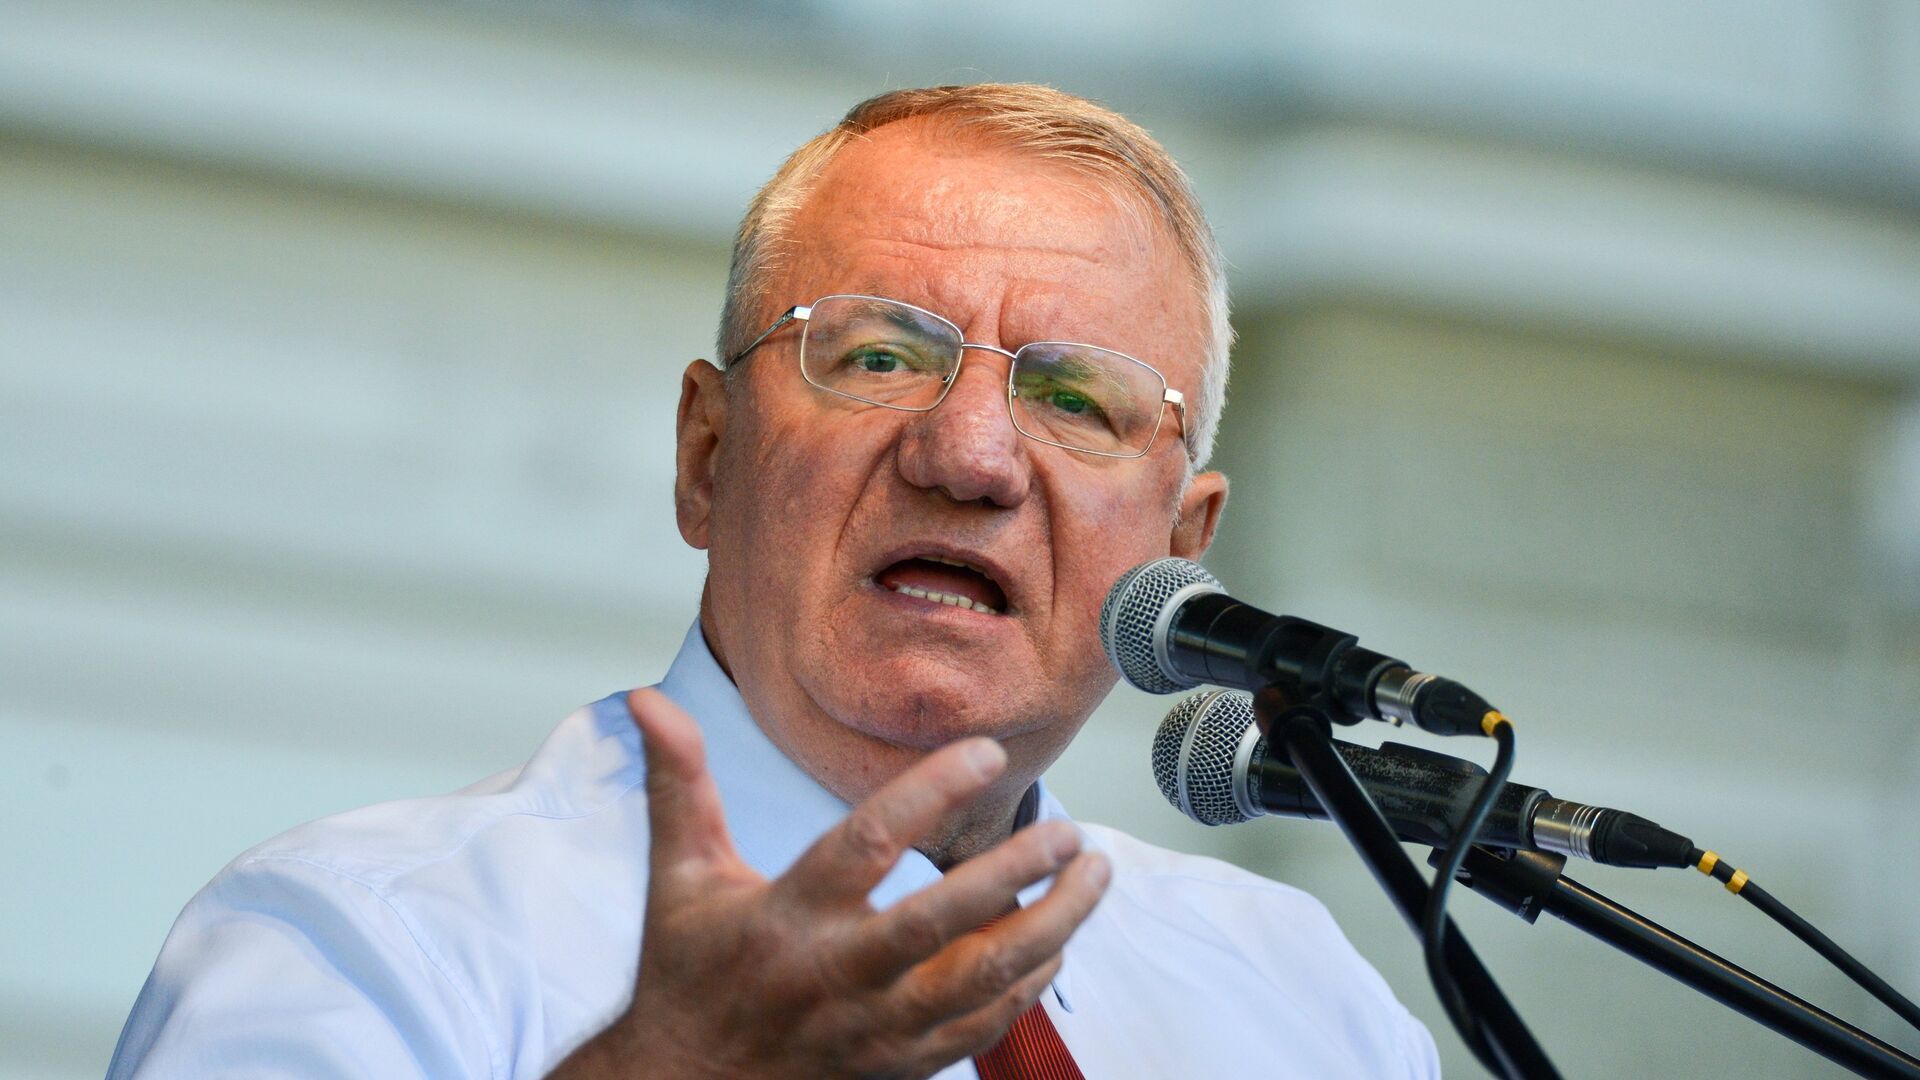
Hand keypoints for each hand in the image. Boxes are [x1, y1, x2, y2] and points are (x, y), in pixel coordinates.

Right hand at [551, 689, 1110, 1079]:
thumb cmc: (688, 969)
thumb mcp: (678, 873)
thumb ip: (677, 782)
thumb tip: (648, 697)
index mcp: (786, 919)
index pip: (867, 847)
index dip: (930, 794)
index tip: (987, 751)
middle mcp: (836, 975)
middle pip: (941, 925)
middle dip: (1016, 876)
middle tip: (1071, 832)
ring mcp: (875, 1026)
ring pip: (980, 982)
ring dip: (1049, 928)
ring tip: (1094, 874)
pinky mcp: (901, 1061)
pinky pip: (983, 1026)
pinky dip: (1030, 982)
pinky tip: (1061, 936)